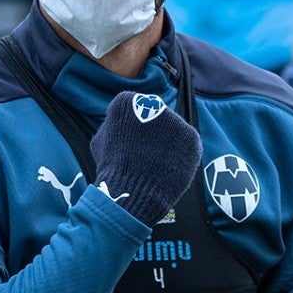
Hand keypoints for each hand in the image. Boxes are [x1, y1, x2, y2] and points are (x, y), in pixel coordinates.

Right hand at [90, 92, 201, 224]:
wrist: (131, 191)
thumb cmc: (111, 168)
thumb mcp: (100, 141)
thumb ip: (112, 125)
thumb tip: (118, 120)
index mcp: (127, 101)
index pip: (132, 109)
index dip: (129, 131)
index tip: (126, 145)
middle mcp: (154, 104)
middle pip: (155, 116)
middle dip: (151, 134)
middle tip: (143, 156)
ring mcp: (176, 120)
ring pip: (172, 130)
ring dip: (167, 144)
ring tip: (155, 165)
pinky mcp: (191, 137)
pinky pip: (186, 144)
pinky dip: (180, 155)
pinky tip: (168, 167)